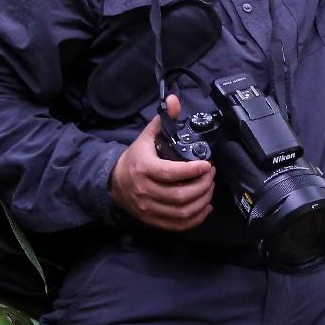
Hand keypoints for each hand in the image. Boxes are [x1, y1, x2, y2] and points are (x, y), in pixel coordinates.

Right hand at [109, 94, 214, 230]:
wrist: (113, 182)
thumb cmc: (135, 158)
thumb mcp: (146, 136)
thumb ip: (163, 120)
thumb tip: (174, 99)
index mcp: (144, 169)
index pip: (171, 173)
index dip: (193, 171)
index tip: (208, 164)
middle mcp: (145, 191)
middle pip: (180, 195)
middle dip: (203, 185)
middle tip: (211, 175)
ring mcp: (148, 208)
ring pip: (182, 211)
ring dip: (202, 201)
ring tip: (209, 187)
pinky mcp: (152, 220)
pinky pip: (177, 225)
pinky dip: (195, 218)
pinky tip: (205, 207)